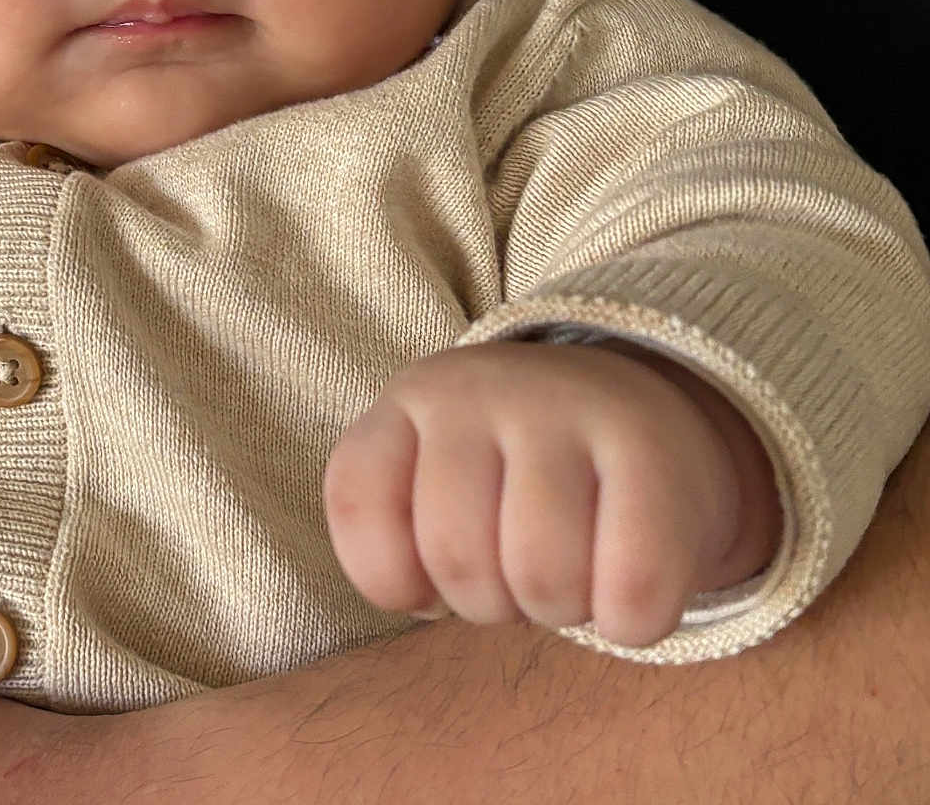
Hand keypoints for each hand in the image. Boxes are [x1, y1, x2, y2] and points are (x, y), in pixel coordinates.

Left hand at [323, 340, 778, 648]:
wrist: (642, 414)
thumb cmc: (514, 476)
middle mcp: (480, 388)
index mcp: (414, 397)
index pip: (357, 504)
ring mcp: (565, 408)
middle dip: (488, 602)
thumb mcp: (433, 476)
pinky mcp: (650, 451)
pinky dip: (629, 620)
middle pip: (456, 559)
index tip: (430, 575)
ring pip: (542, 578)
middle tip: (515, 571)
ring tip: (570, 571)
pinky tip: (626, 589)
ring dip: (559, 610)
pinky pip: (631, 591)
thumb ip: (392, 533)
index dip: (392, 578)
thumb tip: (417, 597)